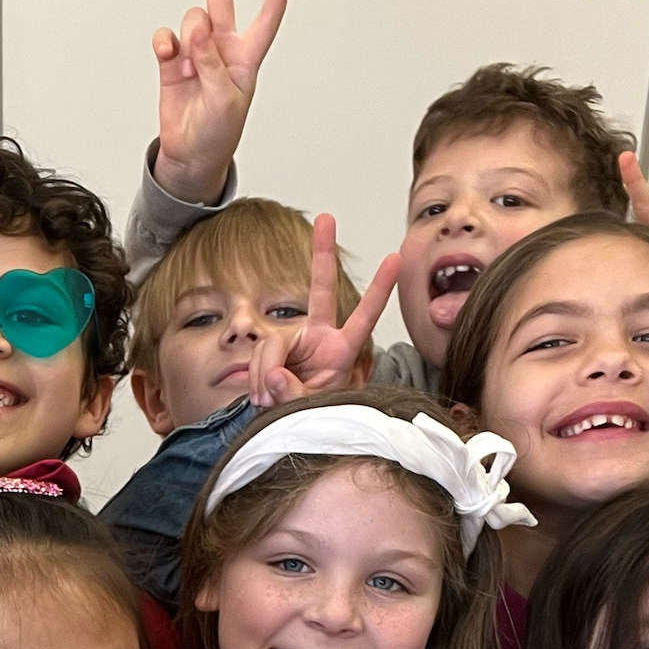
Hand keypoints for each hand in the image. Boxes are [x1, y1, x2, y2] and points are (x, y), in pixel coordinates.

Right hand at [151, 0, 292, 204]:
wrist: (190, 155)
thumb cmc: (219, 133)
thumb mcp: (226, 100)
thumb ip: (213, 61)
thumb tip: (196, 28)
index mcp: (247, 56)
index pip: (266, 17)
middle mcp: (222, 48)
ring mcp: (196, 53)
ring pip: (191, 20)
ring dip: (190, 35)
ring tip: (190, 63)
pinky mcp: (173, 63)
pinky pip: (166, 38)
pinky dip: (165, 43)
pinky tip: (168, 54)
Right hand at [248, 213, 395, 405]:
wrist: (293, 430)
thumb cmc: (315, 420)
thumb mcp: (313, 410)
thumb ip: (294, 392)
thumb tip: (274, 374)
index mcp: (343, 351)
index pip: (364, 317)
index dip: (378, 290)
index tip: (393, 259)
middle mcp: (320, 339)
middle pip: (320, 289)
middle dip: (321, 254)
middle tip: (325, 218)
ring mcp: (295, 342)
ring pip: (271, 343)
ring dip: (263, 373)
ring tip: (267, 399)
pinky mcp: (274, 351)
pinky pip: (258, 354)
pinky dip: (255, 376)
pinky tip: (259, 395)